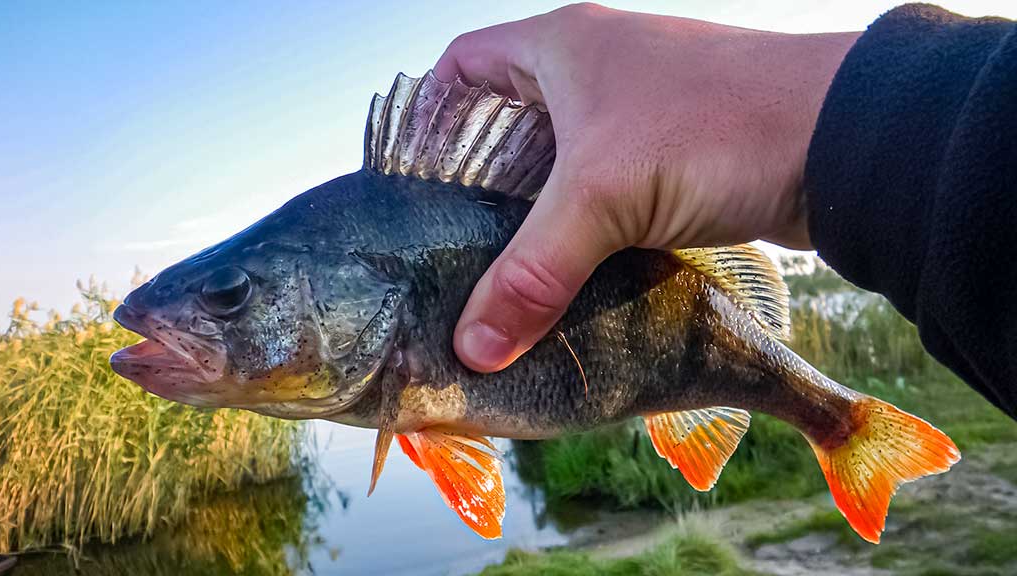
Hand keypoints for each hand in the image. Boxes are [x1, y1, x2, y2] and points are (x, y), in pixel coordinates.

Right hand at [437, 3, 858, 372]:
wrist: (842, 143)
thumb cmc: (714, 130)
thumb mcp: (604, 197)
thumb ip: (532, 272)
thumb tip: (472, 347)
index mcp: (561, 46)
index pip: (463, 68)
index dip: (430, 120)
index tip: (414, 187)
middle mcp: (594, 70)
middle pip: (505, 126)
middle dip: (478, 186)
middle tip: (452, 249)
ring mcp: (635, 112)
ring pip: (558, 166)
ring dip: (534, 216)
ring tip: (501, 274)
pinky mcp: (669, 156)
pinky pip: (603, 191)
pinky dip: (583, 229)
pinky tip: (567, 275)